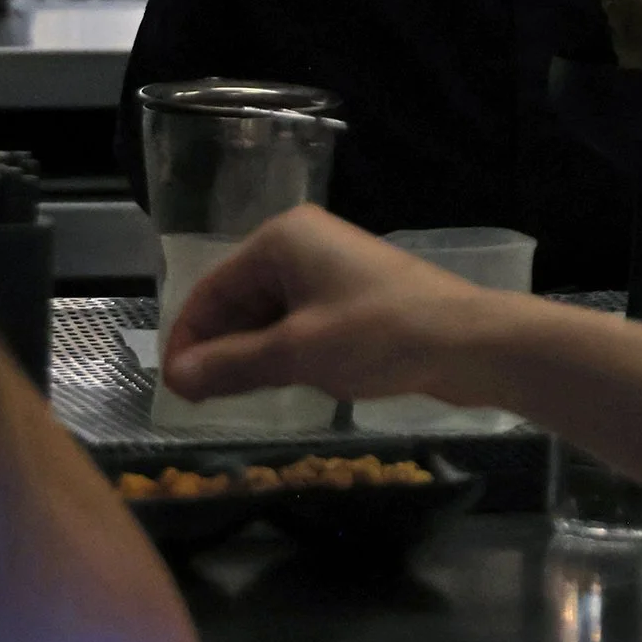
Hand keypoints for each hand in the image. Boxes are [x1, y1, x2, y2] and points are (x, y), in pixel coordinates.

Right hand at [160, 207, 520, 411]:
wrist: (469, 341)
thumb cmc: (378, 336)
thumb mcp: (297, 353)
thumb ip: (231, 364)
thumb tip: (175, 377)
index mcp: (282, 240)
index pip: (212, 288)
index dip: (188, 338)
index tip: (172, 387)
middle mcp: (302, 244)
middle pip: (238, 299)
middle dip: (217, 347)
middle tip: (197, 401)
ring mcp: (330, 270)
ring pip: (268, 314)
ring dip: (248, 353)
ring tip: (228, 399)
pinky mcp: (353, 297)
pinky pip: (298, 322)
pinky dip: (281, 351)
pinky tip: (277, 384)